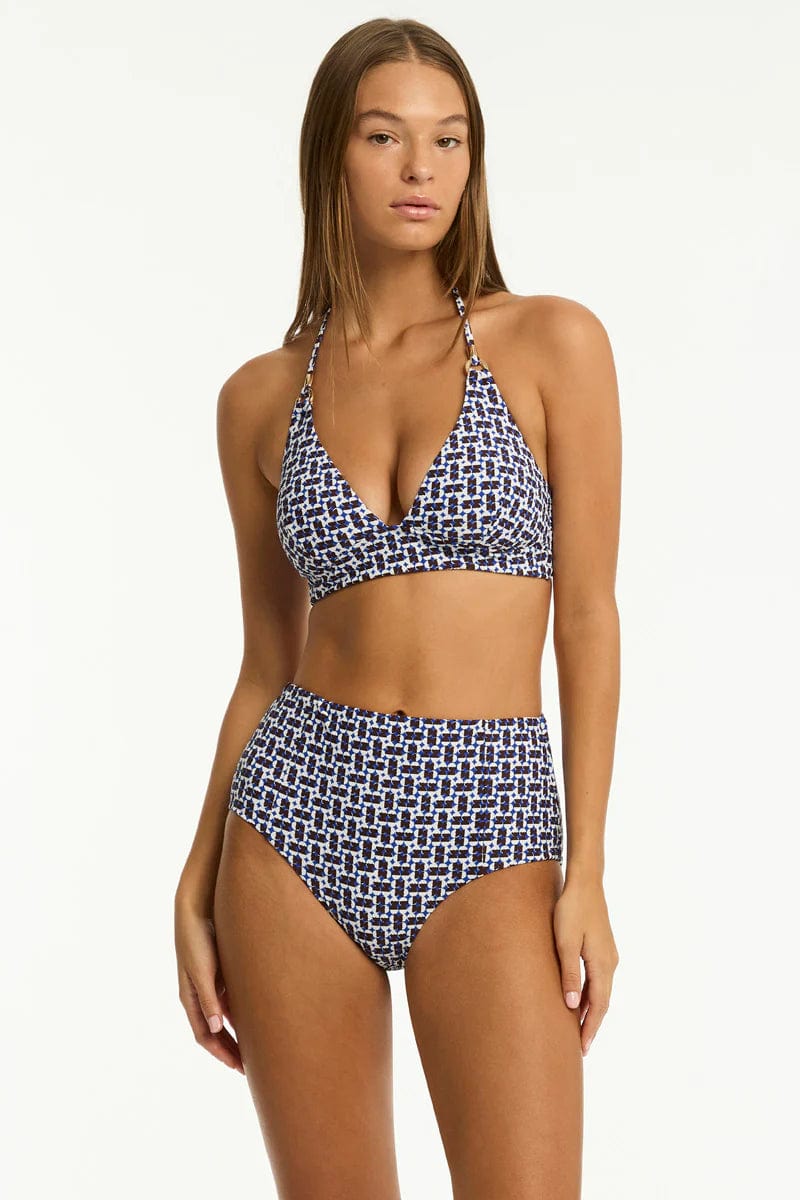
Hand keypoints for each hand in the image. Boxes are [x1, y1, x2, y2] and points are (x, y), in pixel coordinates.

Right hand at [174, 895, 243, 1073]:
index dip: (221, 1053)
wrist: (198, 906)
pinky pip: (232, 997)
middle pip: (215, 1030)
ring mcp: (211, 982)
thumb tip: (217, 1029)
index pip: (205, 1035)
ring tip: (256, 1046)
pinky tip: (257, 1016)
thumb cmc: (197, 938)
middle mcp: (200, 994)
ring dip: (237, 1032)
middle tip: (250, 1066)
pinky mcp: (221, 970)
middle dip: (230, 1049)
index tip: (239, 1068)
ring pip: (224, 1015)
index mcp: (190, 997)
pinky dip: (242, 1011)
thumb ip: (209, 998)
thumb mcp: (202, 970)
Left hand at [552, 876, 618, 1055]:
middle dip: (591, 1024)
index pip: (598, 1006)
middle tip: (580, 1047)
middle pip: (602, 1002)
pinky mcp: (602, 948)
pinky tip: (578, 999)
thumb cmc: (571, 910)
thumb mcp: (564, 942)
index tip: (582, 1049)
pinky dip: (590, 994)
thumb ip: (569, 974)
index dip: (590, 1028)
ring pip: (600, 991)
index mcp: (602, 965)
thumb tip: (570, 1006)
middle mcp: (610, 963)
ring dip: (590, 1010)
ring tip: (577, 1028)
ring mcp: (608, 955)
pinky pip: (598, 979)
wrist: (585, 883)